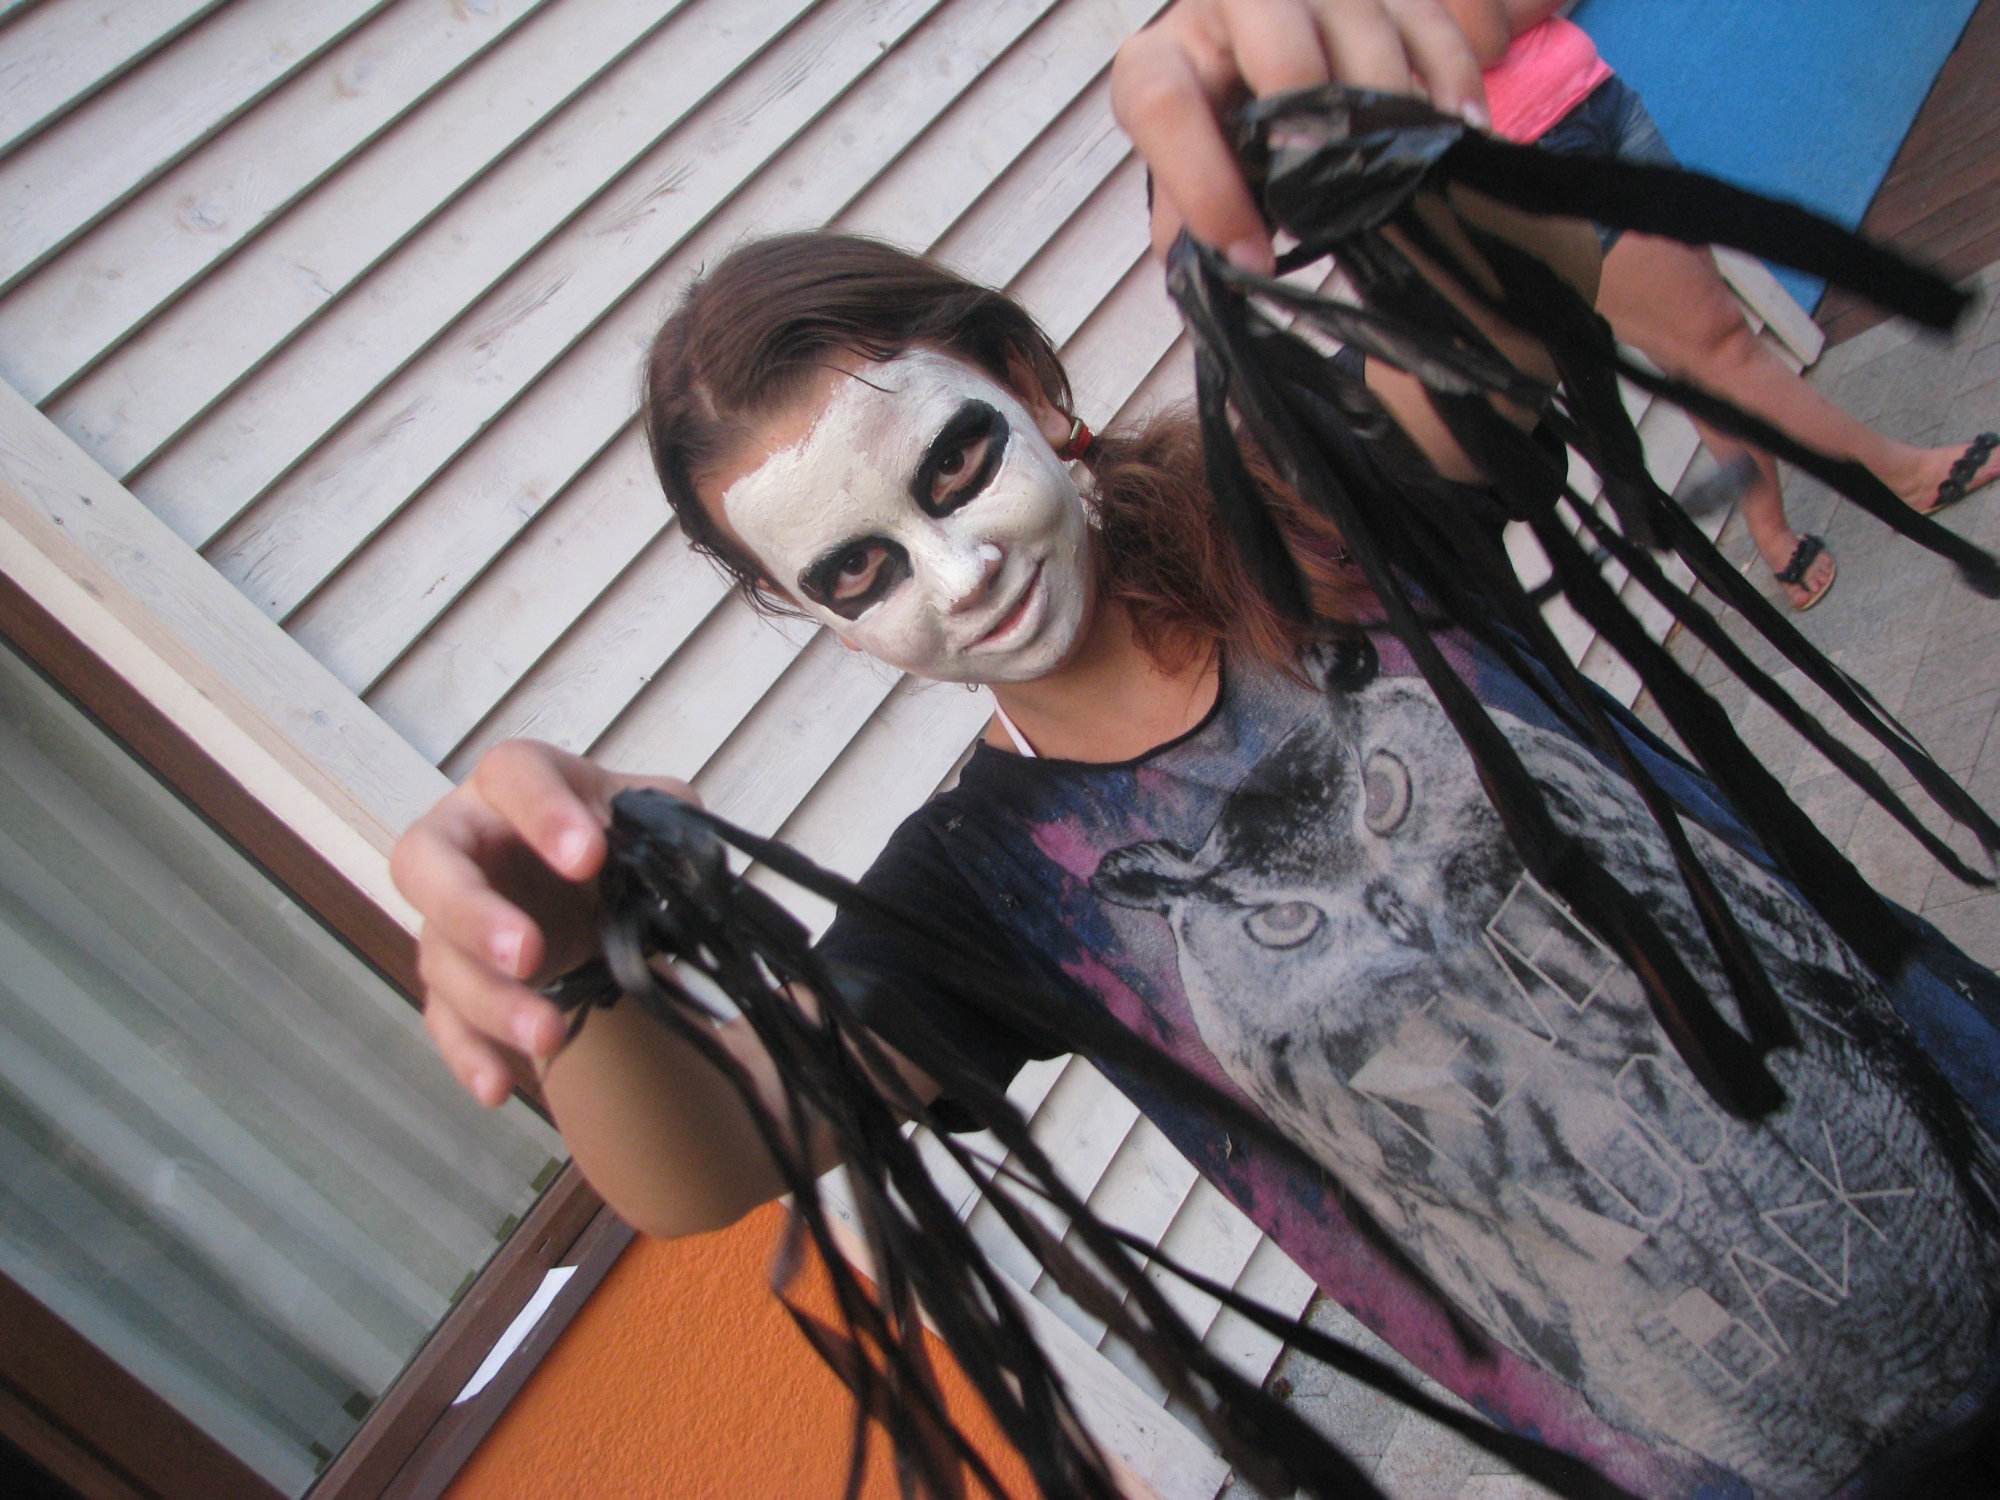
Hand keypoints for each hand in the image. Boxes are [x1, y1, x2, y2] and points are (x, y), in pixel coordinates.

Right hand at [389, 740, 697, 1106]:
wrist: (599, 886)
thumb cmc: (618, 835)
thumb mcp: (655, 812)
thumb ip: (668, 822)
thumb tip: (681, 865)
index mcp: (515, 783)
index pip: (513, 775)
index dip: (542, 812)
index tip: (589, 856)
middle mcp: (465, 841)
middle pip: (425, 862)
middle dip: (471, 912)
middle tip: (528, 953)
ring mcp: (449, 913)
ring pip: (440, 955)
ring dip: (490, 1001)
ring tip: (548, 1034)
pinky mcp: (454, 976)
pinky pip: (444, 1018)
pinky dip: (469, 1054)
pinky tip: (498, 1088)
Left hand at [1111, 0, 1489, 270]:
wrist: (1252, 47)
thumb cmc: (1217, 121)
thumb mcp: (1188, 165)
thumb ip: (1188, 217)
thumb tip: (1216, 273)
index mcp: (1161, 58)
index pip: (1167, 106)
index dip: (1207, 186)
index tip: (1251, 257)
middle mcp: (1230, 0)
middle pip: (1276, 38)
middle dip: (1310, 115)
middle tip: (1334, 185)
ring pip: (1363, 22)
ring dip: (1390, 104)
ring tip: (1407, 169)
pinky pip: (1428, 16)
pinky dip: (1451, 73)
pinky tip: (1460, 129)